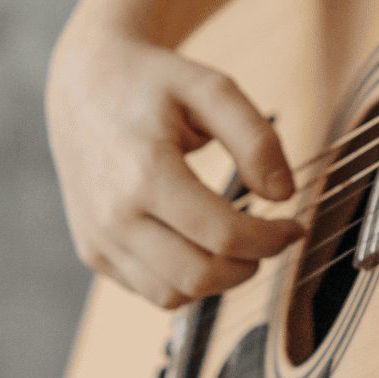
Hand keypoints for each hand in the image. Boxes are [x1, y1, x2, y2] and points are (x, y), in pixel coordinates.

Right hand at [44, 24, 303, 307]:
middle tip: (271, 238)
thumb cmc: (152, 83)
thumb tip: (283, 194)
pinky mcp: (92, 250)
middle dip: (250, 264)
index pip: (223, 236)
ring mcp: (98, 238)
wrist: (84, 82)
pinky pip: (148, 290)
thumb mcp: (213, 89)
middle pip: (200, 275)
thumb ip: (256, 139)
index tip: (293, 226)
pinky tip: (204, 245)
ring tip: (240, 244)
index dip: (271, 239)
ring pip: (173, 295)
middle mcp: (114, 214)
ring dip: (219, 280)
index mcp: (145, 172)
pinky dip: (185, 280)